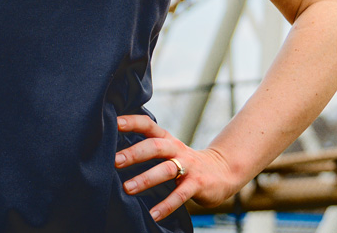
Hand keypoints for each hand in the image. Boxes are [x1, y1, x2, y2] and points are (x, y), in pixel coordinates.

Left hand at [114, 114, 242, 221]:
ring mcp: (188, 166)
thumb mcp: (169, 150)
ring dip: (146, 179)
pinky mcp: (197, 184)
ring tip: (127, 188)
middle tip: (114, 161)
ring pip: (166, 170)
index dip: (132, 122)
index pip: (148, 125)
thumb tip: (113, 152)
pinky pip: (180, 195)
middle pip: (155, 146)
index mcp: (167, 139)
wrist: (222, 171)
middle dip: (134, 153)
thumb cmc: (185, 162)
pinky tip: (153, 214)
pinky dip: (166, 205)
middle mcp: (176, 149)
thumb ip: (148, 148)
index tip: (113, 122)